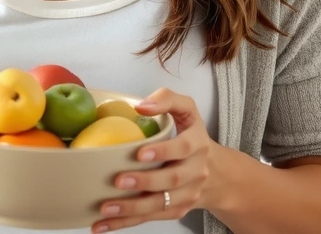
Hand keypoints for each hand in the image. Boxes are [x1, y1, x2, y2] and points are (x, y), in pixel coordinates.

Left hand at [91, 88, 216, 232]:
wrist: (218, 174)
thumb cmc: (192, 135)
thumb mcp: (187, 110)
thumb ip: (167, 99)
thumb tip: (140, 106)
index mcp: (198, 144)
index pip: (183, 148)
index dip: (163, 151)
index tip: (140, 153)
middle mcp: (196, 171)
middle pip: (172, 180)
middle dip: (145, 182)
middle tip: (118, 181)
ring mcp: (187, 195)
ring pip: (160, 205)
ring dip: (132, 209)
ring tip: (106, 208)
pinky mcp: (176, 211)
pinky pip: (151, 218)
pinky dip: (126, 223)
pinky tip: (103, 224)